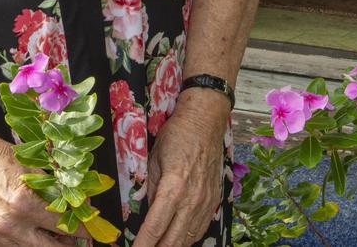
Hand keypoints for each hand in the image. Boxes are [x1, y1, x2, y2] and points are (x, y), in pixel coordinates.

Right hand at [0, 115, 89, 246]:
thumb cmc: (1, 157)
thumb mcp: (33, 167)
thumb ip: (55, 187)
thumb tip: (80, 202)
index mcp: (24, 202)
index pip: (62, 224)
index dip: (81, 229)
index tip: (92, 231)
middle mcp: (10, 223)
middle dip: (67, 244)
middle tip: (76, 239)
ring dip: (46, 244)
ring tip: (56, 236)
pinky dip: (25, 243)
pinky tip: (31, 233)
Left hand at [133, 92, 228, 246]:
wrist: (205, 122)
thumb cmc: (177, 135)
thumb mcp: (154, 158)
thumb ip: (150, 188)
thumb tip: (145, 211)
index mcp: (174, 187)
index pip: (155, 227)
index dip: (143, 244)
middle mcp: (192, 200)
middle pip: (173, 240)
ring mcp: (205, 203)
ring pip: (188, 239)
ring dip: (171, 246)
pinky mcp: (213, 202)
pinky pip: (199, 229)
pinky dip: (186, 239)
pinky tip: (176, 240)